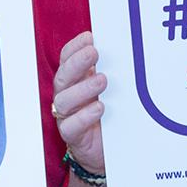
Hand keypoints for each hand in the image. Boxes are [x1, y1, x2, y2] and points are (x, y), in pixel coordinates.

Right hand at [52, 32, 107, 173]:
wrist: (107, 150)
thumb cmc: (108, 114)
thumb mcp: (110, 89)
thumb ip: (110, 71)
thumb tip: (123, 48)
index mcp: (74, 80)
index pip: (66, 59)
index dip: (75, 47)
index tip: (89, 37)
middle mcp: (67, 95)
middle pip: (63, 76)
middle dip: (77, 62)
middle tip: (94, 53)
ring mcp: (67, 116)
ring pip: (64, 100)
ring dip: (83, 88)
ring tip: (102, 80)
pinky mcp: (73, 136)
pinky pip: (70, 126)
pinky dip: (84, 116)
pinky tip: (98, 108)